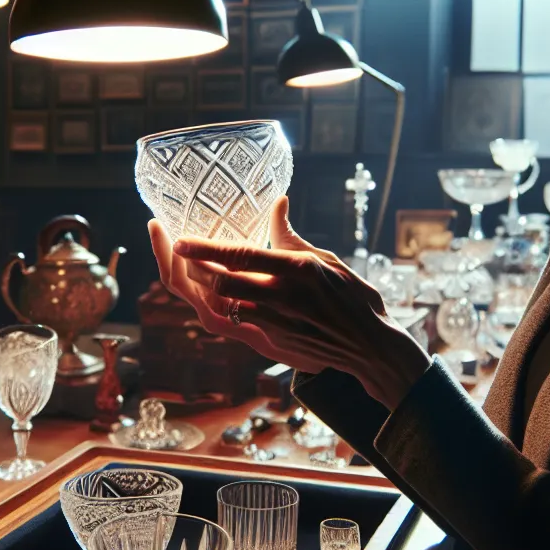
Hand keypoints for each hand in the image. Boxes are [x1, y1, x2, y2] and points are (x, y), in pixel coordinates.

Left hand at [148, 197, 430, 407]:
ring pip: (221, 307)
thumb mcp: (326, 260)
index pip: (241, 256)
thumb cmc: (352, 297)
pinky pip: (234, 324)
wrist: (370, 346)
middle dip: (193, 269)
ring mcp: (276, 324)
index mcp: (298, 269)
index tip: (179, 239)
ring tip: (192, 270)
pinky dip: (220, 307)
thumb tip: (277, 203)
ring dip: (202, 289)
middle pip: (221, 285)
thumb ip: (291, 236)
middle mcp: (283, 296)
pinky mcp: (273, 344)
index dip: (205, 248)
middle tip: (179, 253)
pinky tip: (213, 294)